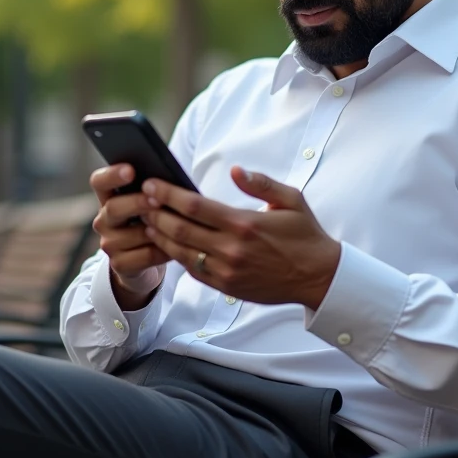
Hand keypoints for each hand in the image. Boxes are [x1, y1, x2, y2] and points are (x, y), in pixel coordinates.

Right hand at [89, 164, 167, 308]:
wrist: (147, 258)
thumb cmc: (153, 221)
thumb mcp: (150, 203)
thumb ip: (153, 191)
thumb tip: (169, 182)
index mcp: (108, 197)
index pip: (99, 182)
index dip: (112, 175)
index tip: (131, 170)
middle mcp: (103, 219)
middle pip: (113, 208)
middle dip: (137, 203)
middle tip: (157, 199)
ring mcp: (109, 243)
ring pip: (132, 234)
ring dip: (156, 230)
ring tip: (177, 225)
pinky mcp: (119, 264)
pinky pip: (144, 255)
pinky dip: (162, 250)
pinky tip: (176, 246)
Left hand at [140, 167, 340, 308]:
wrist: (318, 276)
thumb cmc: (305, 234)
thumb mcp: (291, 199)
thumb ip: (260, 183)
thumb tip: (235, 170)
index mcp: (244, 224)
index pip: (195, 206)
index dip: (168, 194)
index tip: (151, 184)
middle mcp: (232, 249)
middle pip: (181, 229)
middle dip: (156, 212)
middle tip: (140, 199)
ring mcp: (227, 271)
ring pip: (182, 252)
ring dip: (161, 236)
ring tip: (147, 220)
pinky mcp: (227, 287)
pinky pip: (194, 270)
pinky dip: (177, 256)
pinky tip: (168, 243)